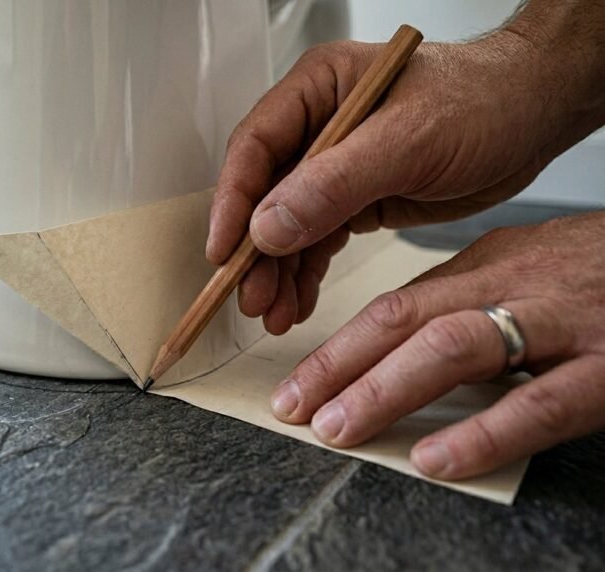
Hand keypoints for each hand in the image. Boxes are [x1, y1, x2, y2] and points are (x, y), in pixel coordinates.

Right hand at [208, 28, 601, 334]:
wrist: (533, 116)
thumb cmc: (483, 101)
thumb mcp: (408, 140)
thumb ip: (334, 184)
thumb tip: (267, 227)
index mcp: (317, 89)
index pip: (255, 147)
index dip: (233, 201)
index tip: (222, 251)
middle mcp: (316, 127)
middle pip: (264, 194)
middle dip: (254, 252)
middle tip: (249, 299)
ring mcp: (333, 166)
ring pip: (287, 226)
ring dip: (277, 272)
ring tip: (272, 315)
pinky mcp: (354, 199)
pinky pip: (316, 241)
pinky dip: (305, 274)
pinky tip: (297, 303)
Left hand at [269, 212, 604, 478]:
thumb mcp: (532, 268)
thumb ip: (470, 299)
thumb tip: (400, 340)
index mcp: (491, 263)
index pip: (395, 301)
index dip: (339, 345)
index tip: (296, 382)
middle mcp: (517, 284)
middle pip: (405, 319)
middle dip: (339, 365)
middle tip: (292, 408)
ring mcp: (564, 322)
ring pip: (455, 348)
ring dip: (384, 390)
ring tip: (338, 430)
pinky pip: (540, 403)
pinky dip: (482, 433)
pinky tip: (435, 459)